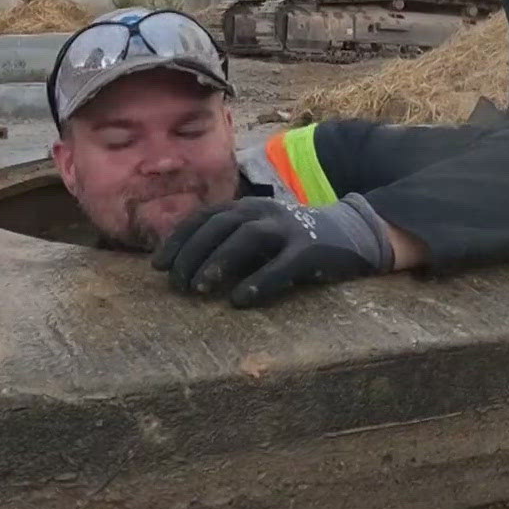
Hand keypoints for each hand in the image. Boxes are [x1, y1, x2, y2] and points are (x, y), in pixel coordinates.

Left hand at [151, 195, 394, 308]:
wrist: (350, 233)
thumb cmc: (291, 241)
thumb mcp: (257, 235)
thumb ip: (227, 245)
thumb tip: (184, 268)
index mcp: (246, 208)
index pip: (204, 218)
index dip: (178, 240)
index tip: (158, 266)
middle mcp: (264, 212)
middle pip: (219, 226)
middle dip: (192, 253)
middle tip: (176, 283)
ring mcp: (289, 229)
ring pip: (247, 237)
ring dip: (219, 261)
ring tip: (198, 288)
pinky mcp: (311, 250)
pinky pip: (282, 266)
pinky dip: (259, 281)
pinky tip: (240, 300)